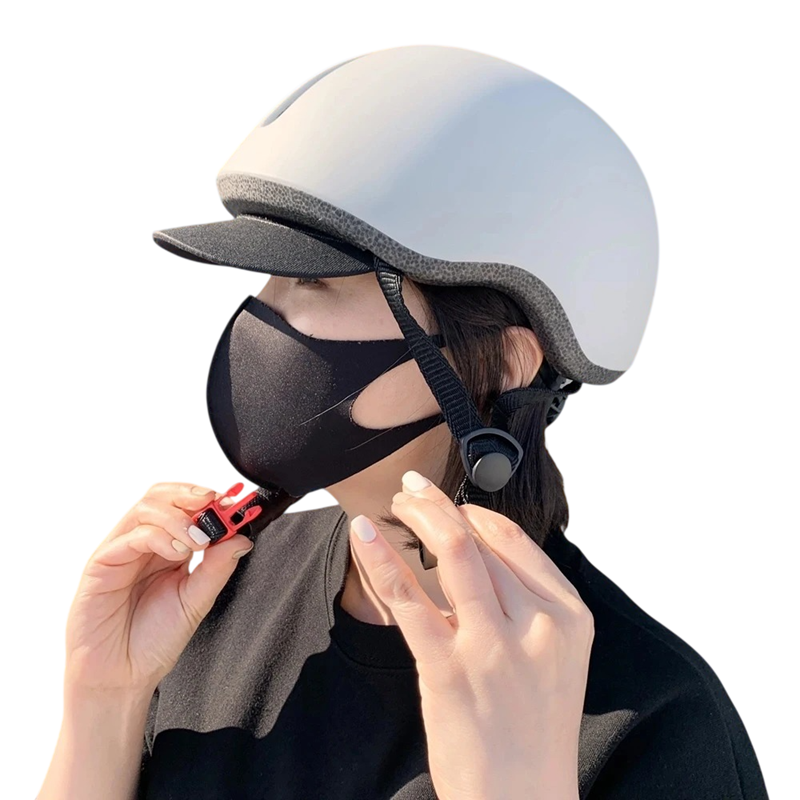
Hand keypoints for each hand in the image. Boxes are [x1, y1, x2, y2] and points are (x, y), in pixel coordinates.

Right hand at [64, 482, 254, 696]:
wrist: (121, 677)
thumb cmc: (152, 641)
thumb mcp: (197, 601)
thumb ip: (218, 567)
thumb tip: (242, 537)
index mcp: (168, 548)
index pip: (186, 506)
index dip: (212, 501)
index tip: (237, 504)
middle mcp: (143, 543)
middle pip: (163, 496)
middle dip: (193, 496)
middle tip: (217, 507)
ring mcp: (121, 550)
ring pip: (147, 508)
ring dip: (179, 517)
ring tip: (199, 540)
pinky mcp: (101, 564)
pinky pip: (131, 536)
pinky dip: (159, 535)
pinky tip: (178, 552)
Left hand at [348, 471, 591, 799]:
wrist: (522, 799)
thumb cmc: (533, 728)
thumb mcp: (554, 657)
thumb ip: (526, 603)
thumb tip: (477, 550)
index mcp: (568, 615)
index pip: (516, 540)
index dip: (475, 512)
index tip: (452, 504)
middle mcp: (534, 623)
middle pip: (480, 539)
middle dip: (438, 505)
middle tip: (413, 491)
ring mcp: (491, 644)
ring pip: (450, 552)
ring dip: (417, 516)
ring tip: (397, 502)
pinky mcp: (447, 667)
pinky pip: (408, 597)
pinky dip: (382, 559)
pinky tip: (365, 533)